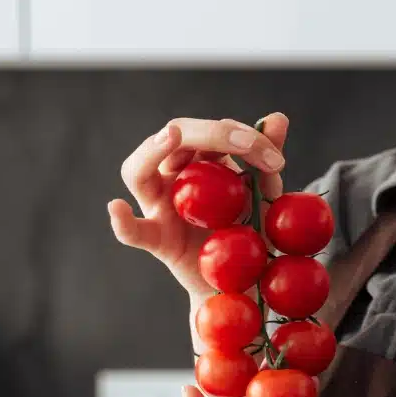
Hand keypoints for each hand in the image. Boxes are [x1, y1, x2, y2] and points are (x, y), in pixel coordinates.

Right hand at [109, 113, 288, 302]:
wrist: (249, 279)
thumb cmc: (254, 229)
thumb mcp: (267, 192)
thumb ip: (267, 157)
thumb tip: (278, 117)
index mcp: (201, 159)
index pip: (211, 130)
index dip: (241, 134)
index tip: (275, 158)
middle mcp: (174, 175)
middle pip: (174, 137)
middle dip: (212, 133)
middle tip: (247, 144)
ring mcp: (161, 206)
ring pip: (138, 170)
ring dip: (153, 150)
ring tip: (171, 137)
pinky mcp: (159, 241)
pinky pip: (133, 232)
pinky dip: (121, 221)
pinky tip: (118, 208)